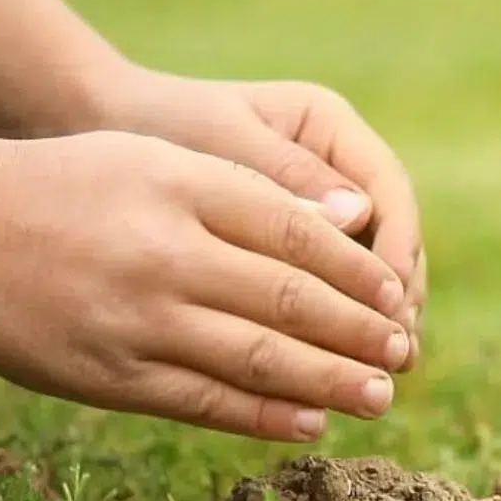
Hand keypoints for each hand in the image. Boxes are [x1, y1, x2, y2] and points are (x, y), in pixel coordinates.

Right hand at [0, 130, 412, 441]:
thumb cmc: (68, 185)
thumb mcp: (158, 159)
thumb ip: (247, 190)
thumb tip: (349, 223)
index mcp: (186, 189)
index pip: (300, 234)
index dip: (360, 271)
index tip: (396, 296)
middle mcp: (168, 254)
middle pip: (291, 300)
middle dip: (359, 333)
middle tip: (404, 354)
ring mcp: (138, 321)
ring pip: (258, 359)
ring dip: (329, 383)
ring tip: (380, 396)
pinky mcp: (110, 377)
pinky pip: (204, 402)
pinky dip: (264, 417)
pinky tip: (310, 424)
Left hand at [94, 70, 425, 368]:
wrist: (103, 130)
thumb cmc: (158, 130)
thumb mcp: (218, 143)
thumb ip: (284, 177)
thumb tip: (359, 217)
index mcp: (327, 125)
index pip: (389, 191)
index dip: (397, 249)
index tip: (390, 300)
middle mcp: (335, 166)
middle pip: (391, 238)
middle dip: (397, 300)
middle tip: (397, 354)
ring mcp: (322, 209)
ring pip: (371, 273)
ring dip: (379, 325)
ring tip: (381, 375)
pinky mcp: (299, 248)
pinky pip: (334, 291)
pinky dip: (341, 331)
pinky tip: (340, 373)